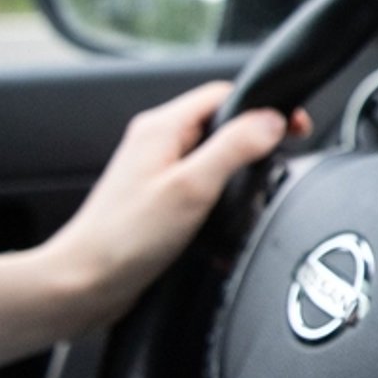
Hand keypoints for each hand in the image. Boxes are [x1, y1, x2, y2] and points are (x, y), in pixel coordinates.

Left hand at [39, 81, 305, 327]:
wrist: (84, 283)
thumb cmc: (124, 239)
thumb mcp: (191, 187)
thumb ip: (234, 148)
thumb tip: (272, 120)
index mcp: (161, 128)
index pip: (225, 94)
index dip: (265, 106)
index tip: (293, 127)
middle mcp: (156, 144)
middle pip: (221, 124)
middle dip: (255, 141)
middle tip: (279, 161)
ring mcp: (156, 172)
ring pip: (213, 157)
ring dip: (238, 174)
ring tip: (251, 196)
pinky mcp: (158, 200)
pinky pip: (202, 185)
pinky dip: (221, 199)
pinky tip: (226, 223)